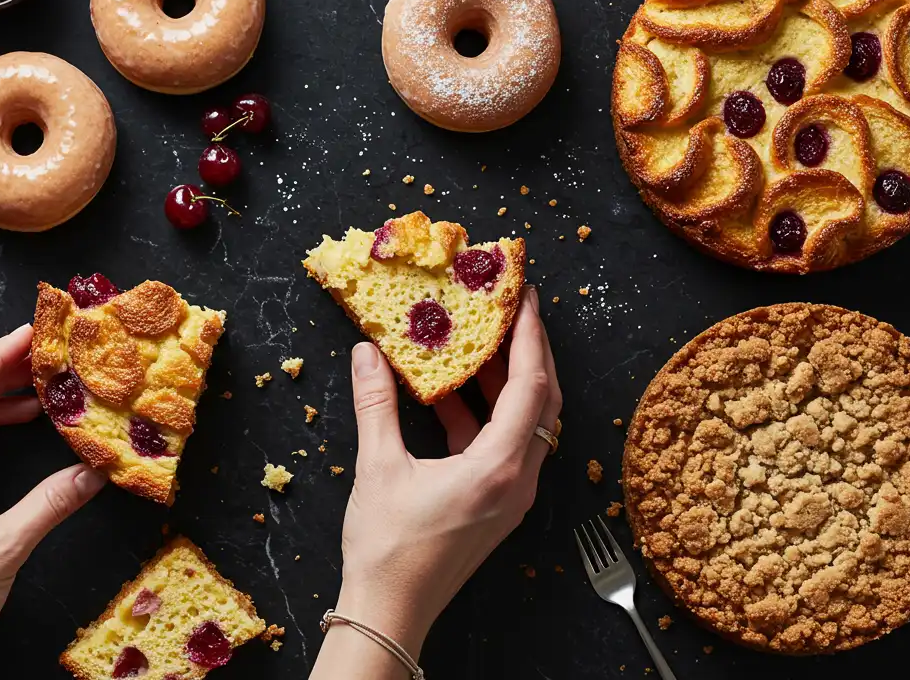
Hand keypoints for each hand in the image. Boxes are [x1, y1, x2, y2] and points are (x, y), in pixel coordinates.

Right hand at [311, 287, 560, 677]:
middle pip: (542, 402)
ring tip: (482, 342)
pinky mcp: (495, 504)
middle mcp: (517, 481)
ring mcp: (510, 495)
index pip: (531, 386)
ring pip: (526, 425)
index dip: (530, 336)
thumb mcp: (378, 468)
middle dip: (530, 352)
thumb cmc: (388, 550)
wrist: (389, 611)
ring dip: (507, 382)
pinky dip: (484, 414)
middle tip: (513, 310)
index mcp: (498, 468)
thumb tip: (367, 355)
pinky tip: (451, 395)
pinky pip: (503, 446)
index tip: (523, 298)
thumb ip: (377, 405)